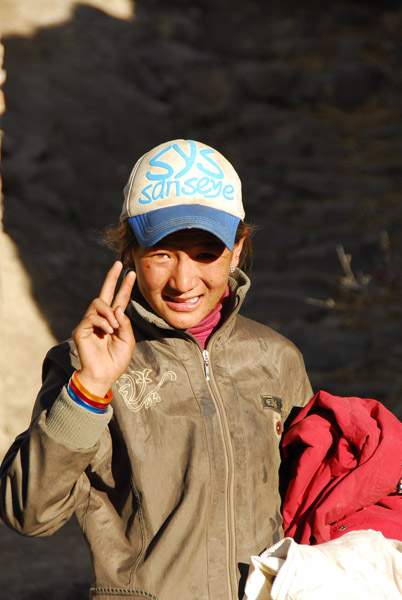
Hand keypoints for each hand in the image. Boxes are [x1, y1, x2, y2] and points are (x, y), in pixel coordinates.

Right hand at [72, 261, 135, 396]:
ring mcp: (89, 323)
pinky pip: (91, 316)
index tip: (131, 273)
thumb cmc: (116, 361)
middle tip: (119, 263)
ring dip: (109, 313)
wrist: (104, 376)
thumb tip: (118, 308)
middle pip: (104, 293)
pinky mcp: (81, 329)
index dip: (124, 286)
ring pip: (97, 304)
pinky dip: (103, 322)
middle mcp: (101, 319)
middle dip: (112, 277)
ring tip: (114, 327)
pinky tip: (107, 331)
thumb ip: (125, 324)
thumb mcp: (127, 341)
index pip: (119, 299)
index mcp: (113, 321)